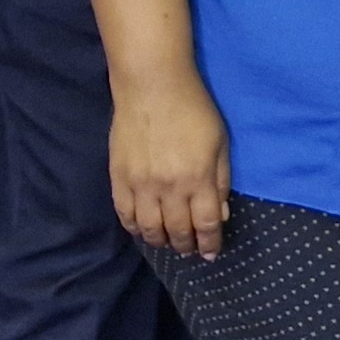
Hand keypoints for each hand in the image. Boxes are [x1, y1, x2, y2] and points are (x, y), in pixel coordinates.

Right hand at [109, 75, 233, 259]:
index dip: (210, 243)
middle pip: (178, 231)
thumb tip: (221, 214)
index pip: (206, 224)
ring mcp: (141, 185)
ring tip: (168, 242)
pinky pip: (125, 214)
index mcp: (198, 179)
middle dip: (186, 246)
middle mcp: (169, 188)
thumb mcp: (220, 142)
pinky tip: (142, 229)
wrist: (152, 86)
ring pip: (149, 229)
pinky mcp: (119, 178)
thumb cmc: (194, 109)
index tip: (212, 252)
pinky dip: (134, 228)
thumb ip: (221, 180)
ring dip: (161, 241)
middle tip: (190, 250)